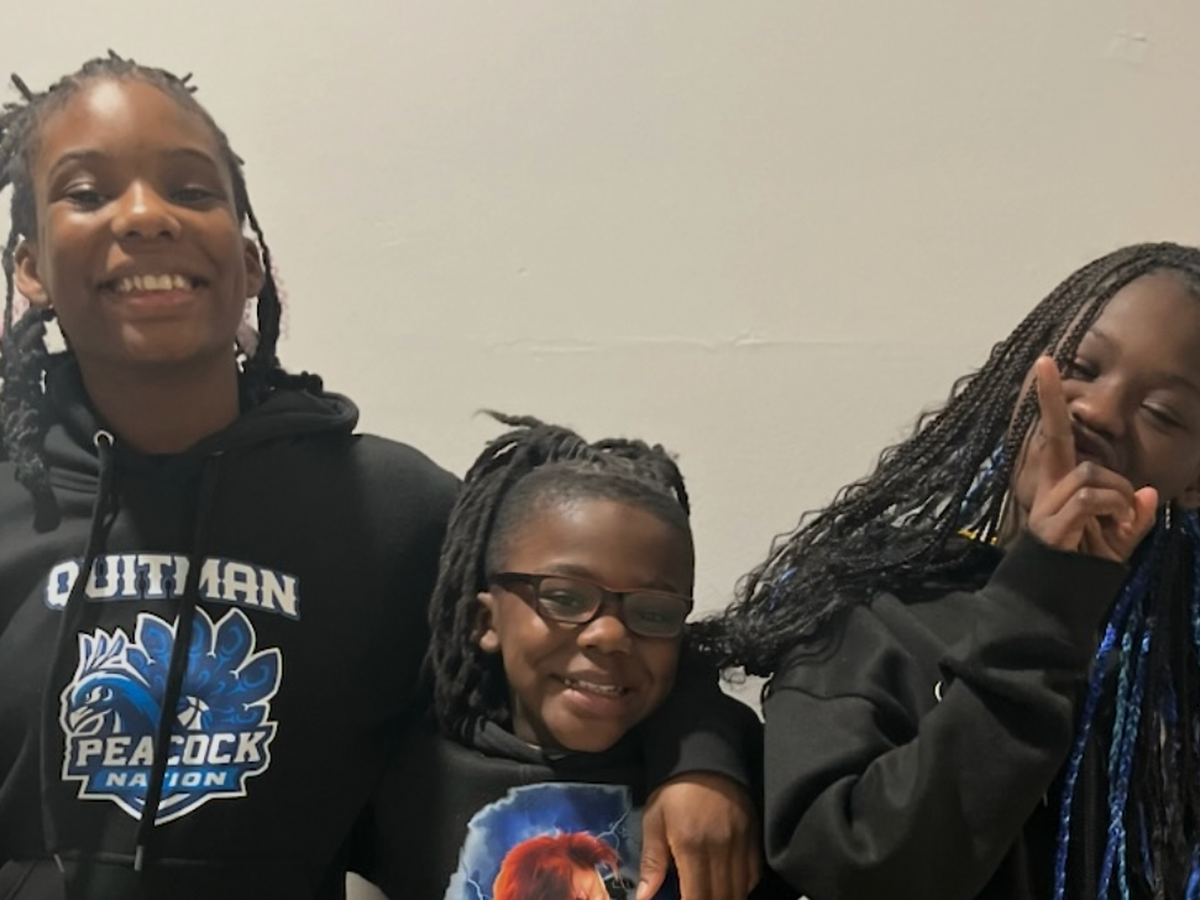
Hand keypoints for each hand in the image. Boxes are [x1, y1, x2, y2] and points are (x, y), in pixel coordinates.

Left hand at [638, 772, 760, 899]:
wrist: (705, 757)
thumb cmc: (674, 791)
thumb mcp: (654, 820)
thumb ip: (652, 862)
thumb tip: (644, 896)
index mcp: (692, 846)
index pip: (697, 897)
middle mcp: (721, 849)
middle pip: (721, 898)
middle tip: (694, 896)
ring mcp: (742, 844)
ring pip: (739, 891)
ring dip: (724, 898)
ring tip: (708, 893)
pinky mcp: (754, 838)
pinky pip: (752, 876)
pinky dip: (740, 887)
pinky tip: (726, 885)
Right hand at [1026, 357, 1155, 560]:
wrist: (1058, 603)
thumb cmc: (1084, 569)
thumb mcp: (1118, 539)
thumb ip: (1134, 516)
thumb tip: (1149, 493)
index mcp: (1059, 485)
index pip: (1055, 437)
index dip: (1050, 404)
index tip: (1045, 365)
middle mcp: (1046, 488)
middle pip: (1055, 436)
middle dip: (1051, 400)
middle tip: (1044, 363)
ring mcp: (1046, 505)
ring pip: (1091, 473)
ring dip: (1118, 494)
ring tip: (1120, 522)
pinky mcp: (1051, 524)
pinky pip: (1092, 497)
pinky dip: (1115, 508)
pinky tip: (1115, 528)